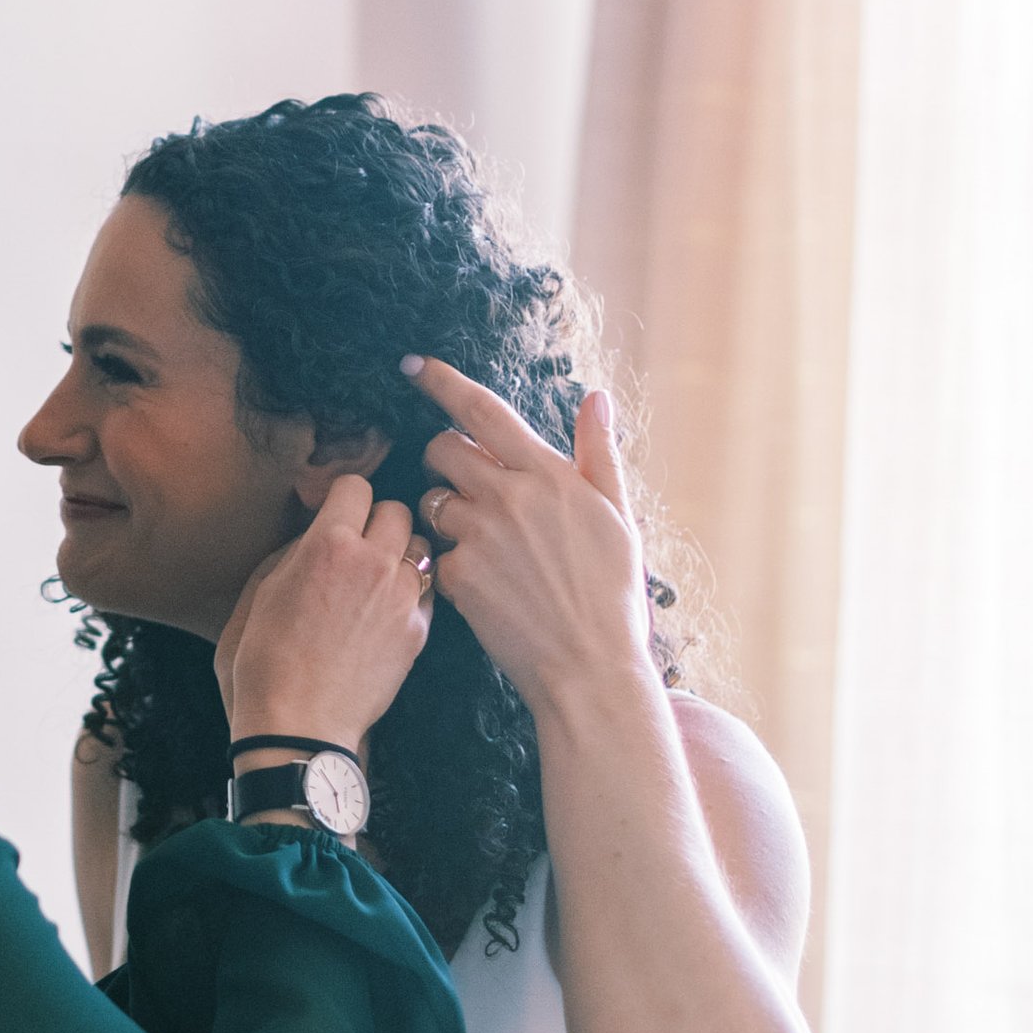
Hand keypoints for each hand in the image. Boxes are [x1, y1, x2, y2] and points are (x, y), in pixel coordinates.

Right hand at [217, 474, 434, 756]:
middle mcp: (373, 561)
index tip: (334, 513)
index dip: (342, 498)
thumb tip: (315, 532)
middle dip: (376, 521)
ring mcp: (402, 597)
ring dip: (400, 554)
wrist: (299, 725)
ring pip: (419, 547)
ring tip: (378, 577)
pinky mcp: (418, 630)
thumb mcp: (260, 592)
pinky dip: (411, 591)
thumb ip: (293, 550)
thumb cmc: (263, 662)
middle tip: (358, 545)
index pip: (355, 486)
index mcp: (327, 544)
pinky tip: (388, 610)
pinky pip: (426, 589)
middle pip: (396, 510)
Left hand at [409, 358, 652, 720]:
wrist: (590, 668)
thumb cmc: (613, 595)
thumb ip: (599, 454)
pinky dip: (453, 562)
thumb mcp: (619, 517)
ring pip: (434, 502)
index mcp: (550, 475)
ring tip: (489, 546)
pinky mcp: (458, 575)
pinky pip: (438, 553)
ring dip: (448, 512)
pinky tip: (487, 586)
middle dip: (444, 458)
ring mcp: (479, 537)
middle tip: (466, 483)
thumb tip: (597, 398)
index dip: (442, 383)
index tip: (413, 365)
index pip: (483, 411)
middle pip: (443, 450)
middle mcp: (509, 497)